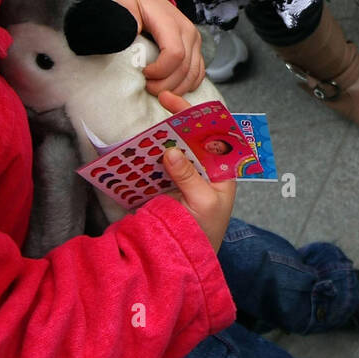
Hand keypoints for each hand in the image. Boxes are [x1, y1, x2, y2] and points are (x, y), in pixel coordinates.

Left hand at [113, 0, 204, 95]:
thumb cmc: (136, 4)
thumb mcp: (125, 3)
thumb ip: (126, 16)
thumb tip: (131, 35)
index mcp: (172, 23)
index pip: (175, 54)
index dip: (160, 71)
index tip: (144, 73)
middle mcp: (189, 33)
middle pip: (184, 69)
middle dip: (165, 85)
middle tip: (147, 87)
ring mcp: (195, 43)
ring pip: (193, 75)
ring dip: (175, 89)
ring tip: (156, 89)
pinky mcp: (197, 51)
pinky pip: (198, 75)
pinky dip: (186, 86)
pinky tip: (170, 87)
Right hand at [159, 91, 235, 249]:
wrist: (188, 260)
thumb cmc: (206, 232)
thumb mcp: (202, 204)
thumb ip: (188, 178)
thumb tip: (171, 151)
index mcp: (221, 170)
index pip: (216, 133)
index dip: (203, 113)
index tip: (187, 100)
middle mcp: (204, 168)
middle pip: (193, 134)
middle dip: (179, 116)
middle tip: (161, 97)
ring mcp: (185, 175)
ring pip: (174, 146)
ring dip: (161, 134)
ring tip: (148, 122)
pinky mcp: (167, 184)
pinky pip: (158, 164)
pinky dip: (148, 155)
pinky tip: (137, 149)